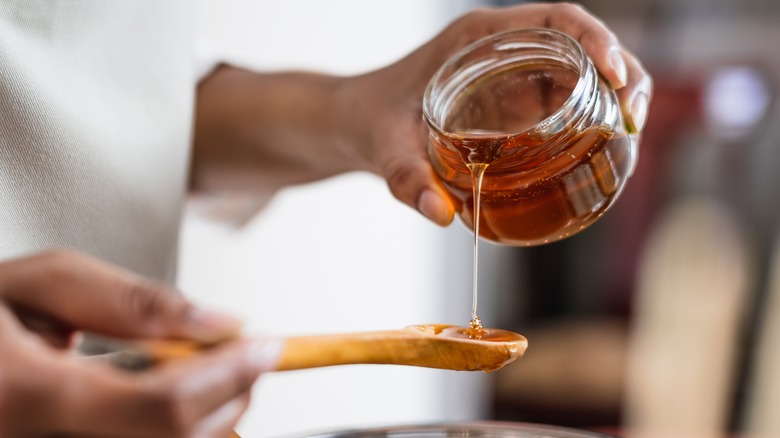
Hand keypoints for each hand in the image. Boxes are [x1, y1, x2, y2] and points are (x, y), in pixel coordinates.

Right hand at [0, 250, 280, 436]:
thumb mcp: (39, 282)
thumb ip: (130, 301)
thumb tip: (219, 323)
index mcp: (26, 397)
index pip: (160, 406)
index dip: (228, 375)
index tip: (267, 346)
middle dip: (232, 392)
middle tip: (245, 352)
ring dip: (214, 411)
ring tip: (207, 366)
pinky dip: (183, 424)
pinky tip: (176, 392)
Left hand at [343, 2, 652, 225]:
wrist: (357, 124)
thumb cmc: (370, 121)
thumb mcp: (384, 148)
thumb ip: (407, 179)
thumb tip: (442, 214)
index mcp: (478, 37)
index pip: (555, 18)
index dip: (596, 37)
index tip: (614, 74)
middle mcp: (504, 48)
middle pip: (584, 45)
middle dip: (622, 75)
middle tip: (633, 122)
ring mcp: (514, 76)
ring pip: (583, 75)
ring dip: (616, 101)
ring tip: (629, 143)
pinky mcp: (516, 103)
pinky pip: (567, 104)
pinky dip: (593, 124)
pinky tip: (603, 156)